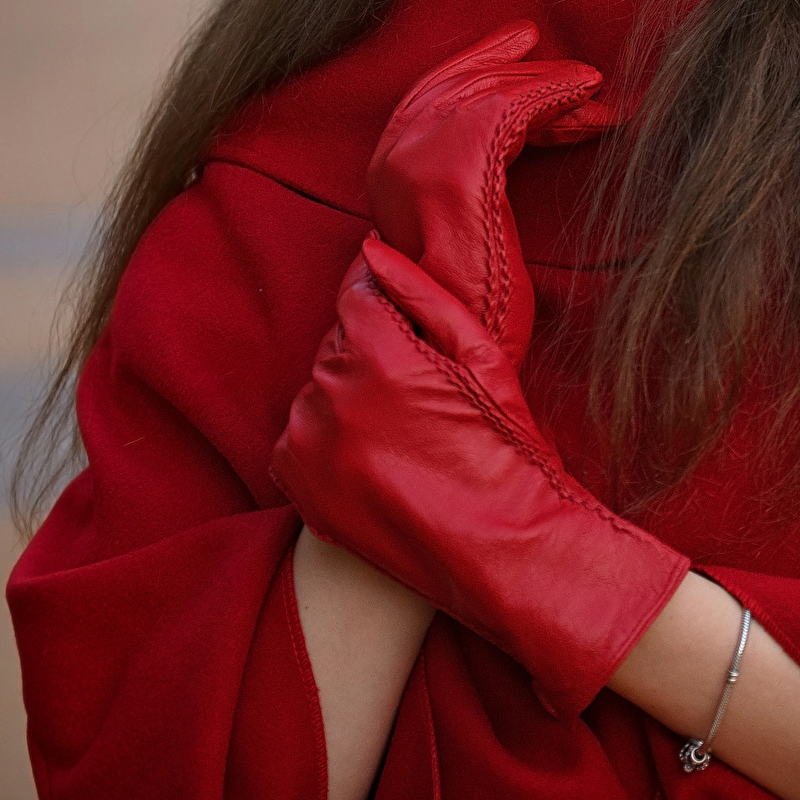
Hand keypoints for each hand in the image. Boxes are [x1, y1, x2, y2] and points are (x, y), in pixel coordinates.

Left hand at [273, 237, 691, 717]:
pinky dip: (329, 439)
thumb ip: (421, 293)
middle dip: (373, 352)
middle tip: (422, 392)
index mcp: (378, 353)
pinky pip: (301, 434)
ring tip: (404, 433)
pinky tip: (376, 459)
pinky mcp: (296, 481)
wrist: (499, 548)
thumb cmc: (503, 447)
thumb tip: (372, 251)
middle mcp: (331, 392)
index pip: (357, 291)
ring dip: (350, 396)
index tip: (410, 326)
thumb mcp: (482, 356)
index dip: (385, 300)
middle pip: (338, 341)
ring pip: (320, 388)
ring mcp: (308, 440)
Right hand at [365, 25, 605, 364]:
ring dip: (546, 83)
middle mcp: (392, 160)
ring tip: (589, 85)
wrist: (453, 350)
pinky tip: (585, 99)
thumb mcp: (470, 226)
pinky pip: (510, 108)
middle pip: (456, 82)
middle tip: (551, 47)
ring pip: (488, 90)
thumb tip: (518, 135)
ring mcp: (417, 162)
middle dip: (510, 61)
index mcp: (388, 173)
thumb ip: (476, 179)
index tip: (521, 45)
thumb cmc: (474, 306)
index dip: (477, 62)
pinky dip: (553, 95)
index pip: (429, 93)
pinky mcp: (455, 171)